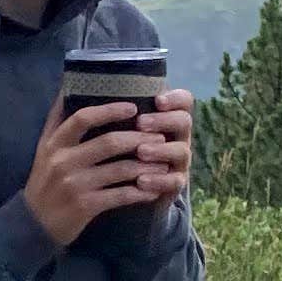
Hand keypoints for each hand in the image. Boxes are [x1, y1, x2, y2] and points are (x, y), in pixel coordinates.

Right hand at [22, 96, 163, 243]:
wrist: (32, 223)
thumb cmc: (44, 181)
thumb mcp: (44, 149)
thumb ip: (57, 121)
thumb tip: (68, 86)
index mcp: (55, 143)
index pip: (83, 118)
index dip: (110, 110)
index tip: (133, 107)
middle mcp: (63, 161)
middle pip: (109, 142)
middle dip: (139, 138)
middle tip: (160, 137)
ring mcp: (74, 185)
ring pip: (120, 170)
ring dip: (146, 166)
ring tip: (164, 164)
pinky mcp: (85, 206)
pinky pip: (120, 196)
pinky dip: (140, 192)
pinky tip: (153, 190)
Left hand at [127, 93, 194, 208]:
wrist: (128, 187)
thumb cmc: (121, 150)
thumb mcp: (120, 129)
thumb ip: (118, 115)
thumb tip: (97, 93)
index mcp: (169, 119)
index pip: (184, 101)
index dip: (175, 98)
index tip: (157, 100)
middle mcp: (179, 137)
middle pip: (184, 121)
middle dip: (163, 121)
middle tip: (141, 123)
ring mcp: (179, 161)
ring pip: (181, 151)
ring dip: (160, 150)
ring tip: (140, 152)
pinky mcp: (175, 184)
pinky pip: (174, 182)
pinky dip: (158, 181)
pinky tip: (141, 181)